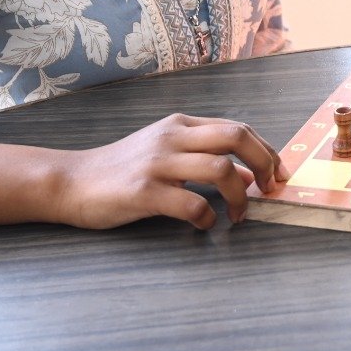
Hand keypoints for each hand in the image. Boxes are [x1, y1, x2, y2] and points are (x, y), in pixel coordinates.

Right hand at [53, 113, 289, 230]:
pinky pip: (192, 203)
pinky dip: (207, 218)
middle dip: (265, 163)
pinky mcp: (144, 191)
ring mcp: (158, 163)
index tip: (278, 174)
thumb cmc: (121, 169)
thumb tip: (250, 174)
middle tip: (270, 190)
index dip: (266, 150)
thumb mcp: (165, 150)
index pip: (238, 127)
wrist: (71, 181)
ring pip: (221, 169)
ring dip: (240, 196)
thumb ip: (203, 155)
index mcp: (180, 124)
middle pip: (237, 137)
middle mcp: (172, 137)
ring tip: (238, 216)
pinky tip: (203, 225)